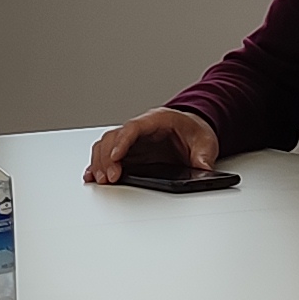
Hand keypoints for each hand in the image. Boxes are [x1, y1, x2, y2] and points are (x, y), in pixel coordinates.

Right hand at [85, 108, 221, 183]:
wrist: (192, 128)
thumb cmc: (194, 130)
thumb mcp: (205, 142)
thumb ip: (204, 155)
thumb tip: (204, 169)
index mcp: (156, 120)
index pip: (133, 128)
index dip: (122, 142)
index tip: (116, 158)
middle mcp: (140, 128)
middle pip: (114, 137)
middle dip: (107, 158)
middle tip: (110, 178)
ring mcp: (132, 140)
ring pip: (106, 145)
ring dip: (100, 162)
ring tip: (101, 179)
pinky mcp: (129, 151)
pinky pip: (107, 154)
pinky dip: (98, 164)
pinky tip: (92, 176)